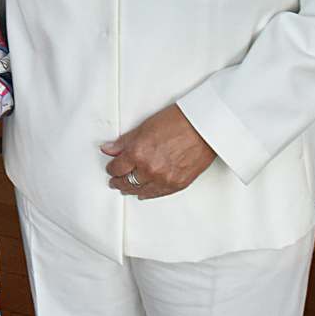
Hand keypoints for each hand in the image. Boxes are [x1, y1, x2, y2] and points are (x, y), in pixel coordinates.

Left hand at [101, 103, 215, 198]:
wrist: (205, 127)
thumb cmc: (179, 121)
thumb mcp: (145, 127)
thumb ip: (124, 142)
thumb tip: (109, 149)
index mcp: (138, 152)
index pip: (117, 167)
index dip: (112, 168)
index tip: (111, 167)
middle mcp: (149, 168)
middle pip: (126, 181)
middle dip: (118, 180)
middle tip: (114, 180)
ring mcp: (163, 179)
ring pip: (140, 190)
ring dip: (131, 189)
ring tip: (125, 188)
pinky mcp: (177, 184)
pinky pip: (157, 194)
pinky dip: (148, 194)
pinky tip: (143, 193)